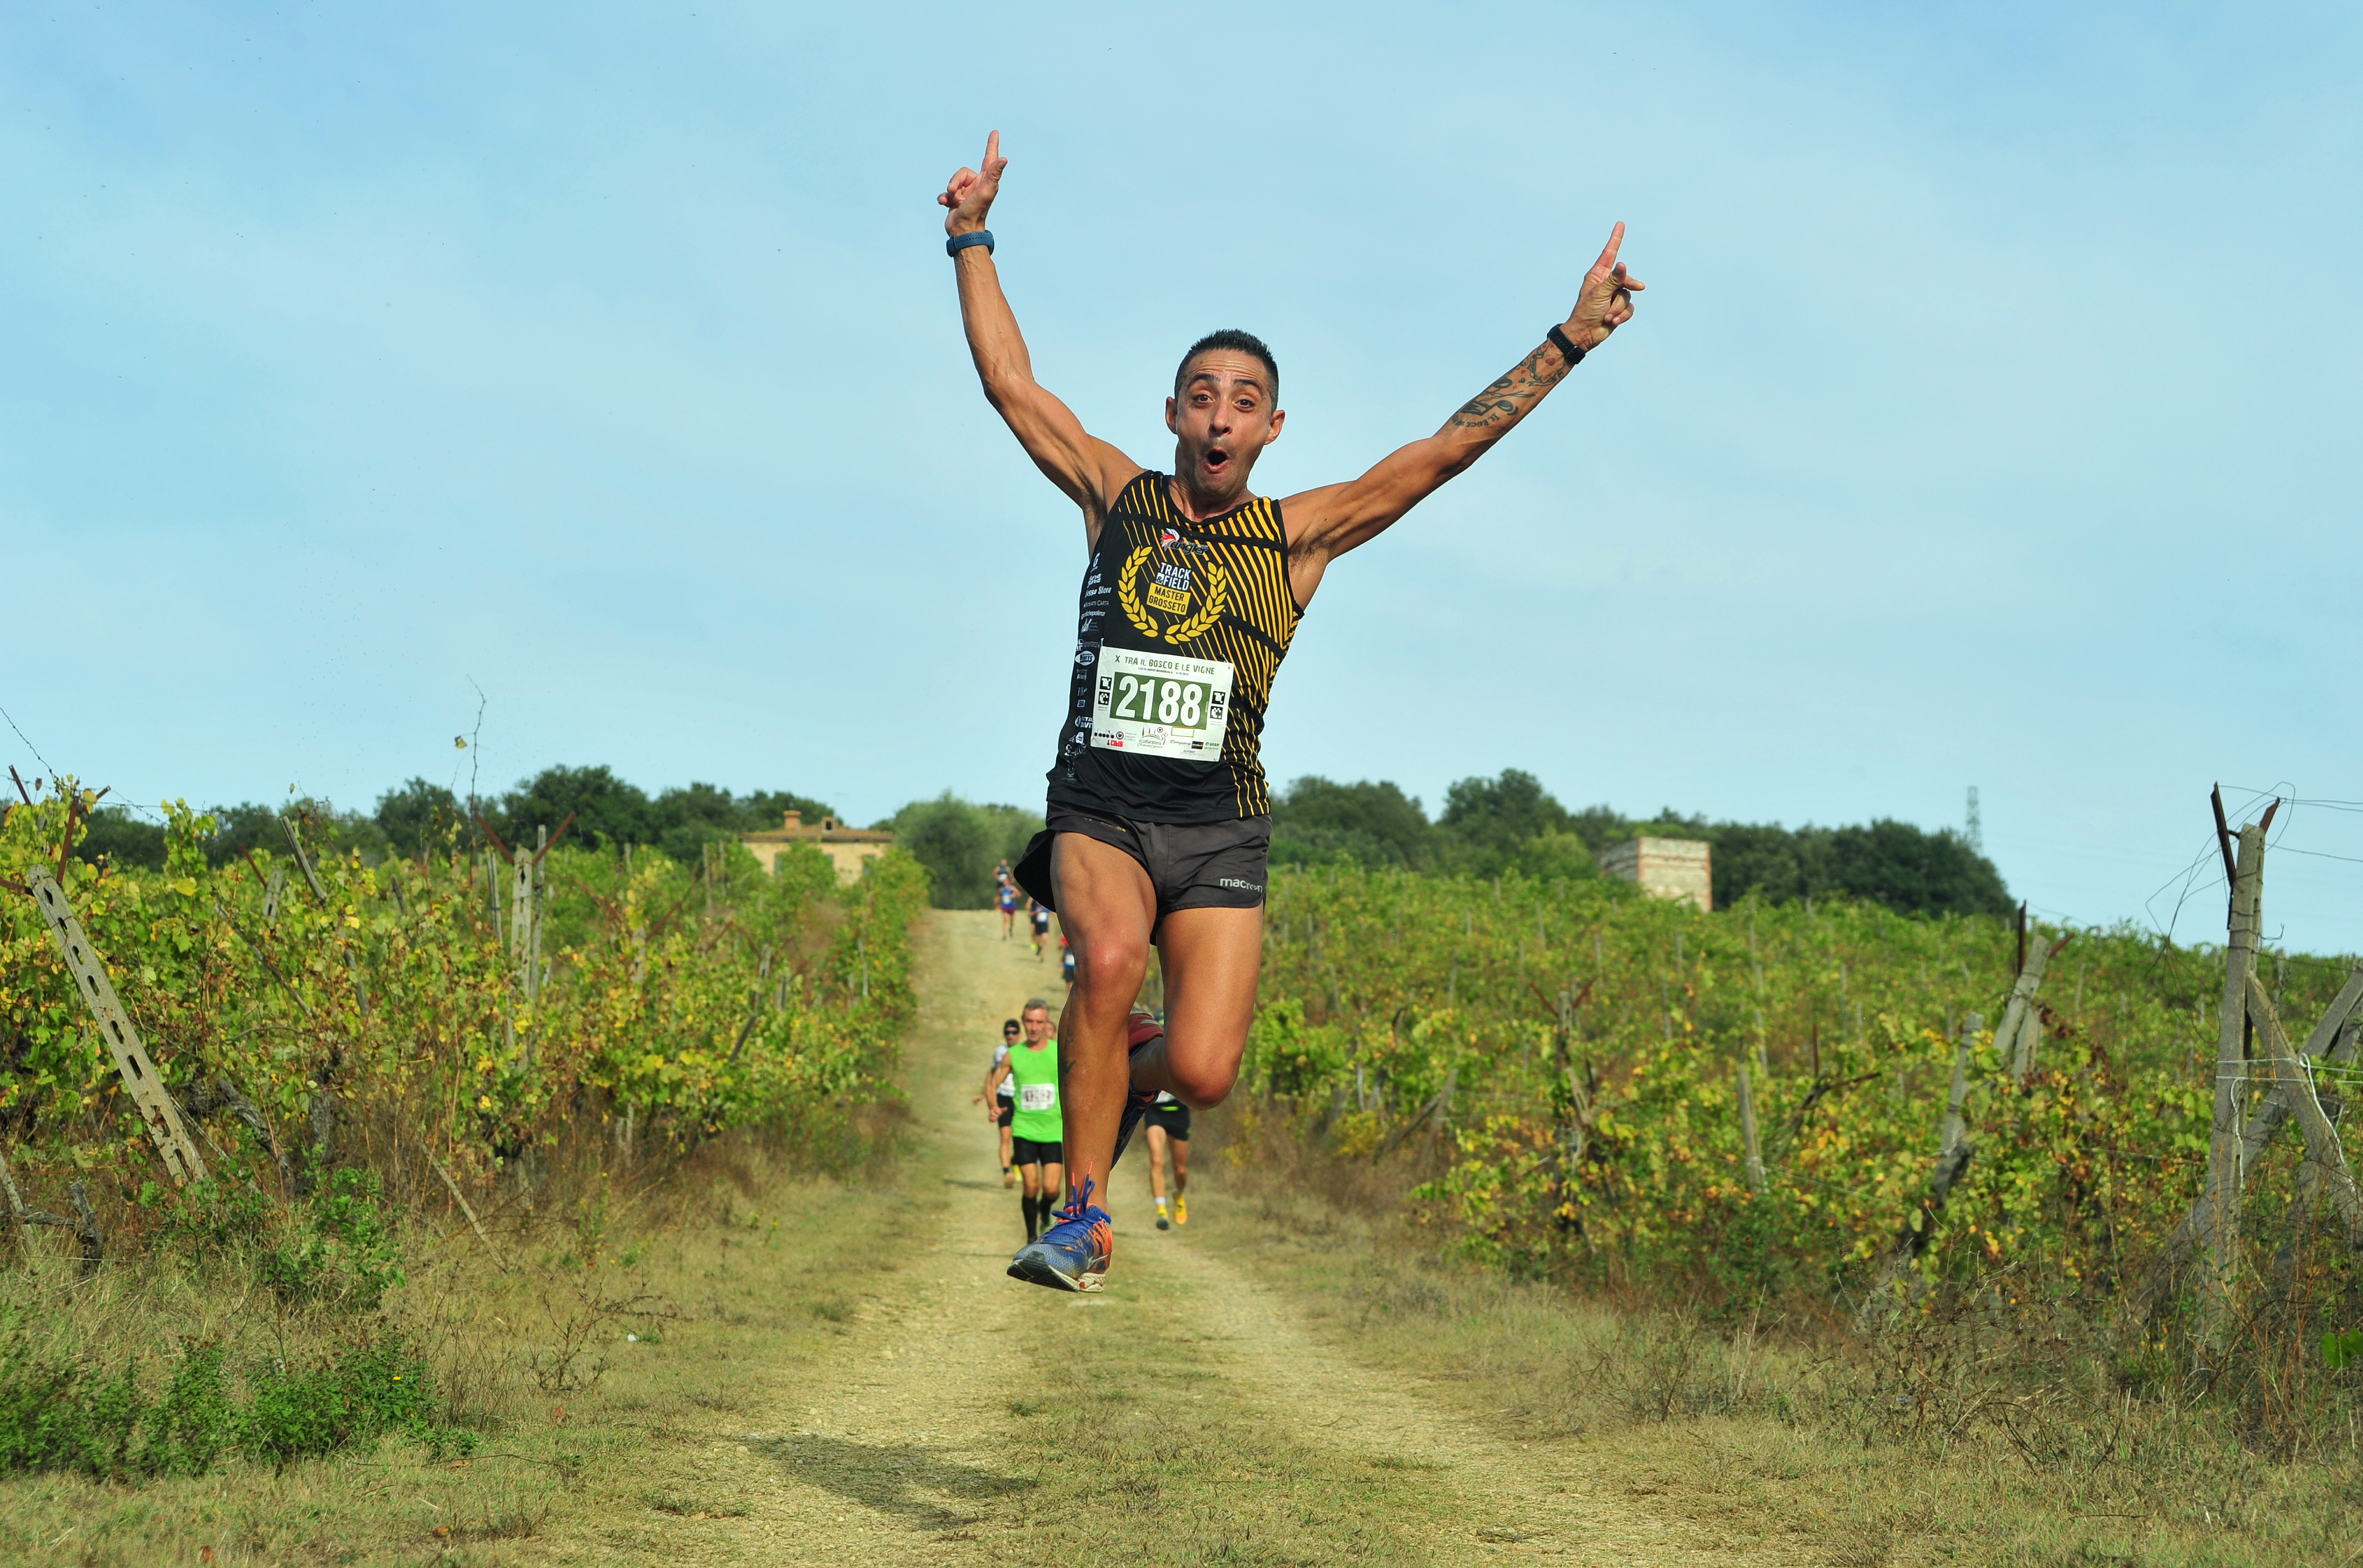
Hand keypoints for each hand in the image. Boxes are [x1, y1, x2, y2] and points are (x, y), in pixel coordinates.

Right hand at [939, 130, 1006, 236]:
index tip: (994, 133)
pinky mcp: (956, 200)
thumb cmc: (976, 212)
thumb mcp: (986, 191)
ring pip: (953, 181)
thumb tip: (1004, 159)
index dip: (992, 145)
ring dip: (950, 191)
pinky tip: (945, 204)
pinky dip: (944, 197)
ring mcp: (966, 192)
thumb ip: (993, 175)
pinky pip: (946, 192)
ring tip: (955, 202)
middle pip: (962, 172)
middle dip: (956, 181)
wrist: (963, 232)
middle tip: (957, 195)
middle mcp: (977, 185)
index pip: (989, 158)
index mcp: (986, 181)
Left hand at [1563, 222, 1644, 351]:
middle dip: (1629, 285)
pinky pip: (1629, 307)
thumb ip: (1614, 279)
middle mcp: (1607, 283)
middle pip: (1626, 277)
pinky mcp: (1619, 308)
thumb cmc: (1586, 312)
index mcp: (1598, 275)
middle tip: (1639, 286)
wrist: (1585, 335)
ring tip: (1606, 315)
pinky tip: (1612, 321)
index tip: (1620, 224)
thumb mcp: (1599, 293)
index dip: (1616, 238)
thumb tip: (1623, 264)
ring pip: (1628, 295)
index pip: (1609, 253)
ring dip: (1618, 307)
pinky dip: (1622, 315)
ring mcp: (1614, 295)